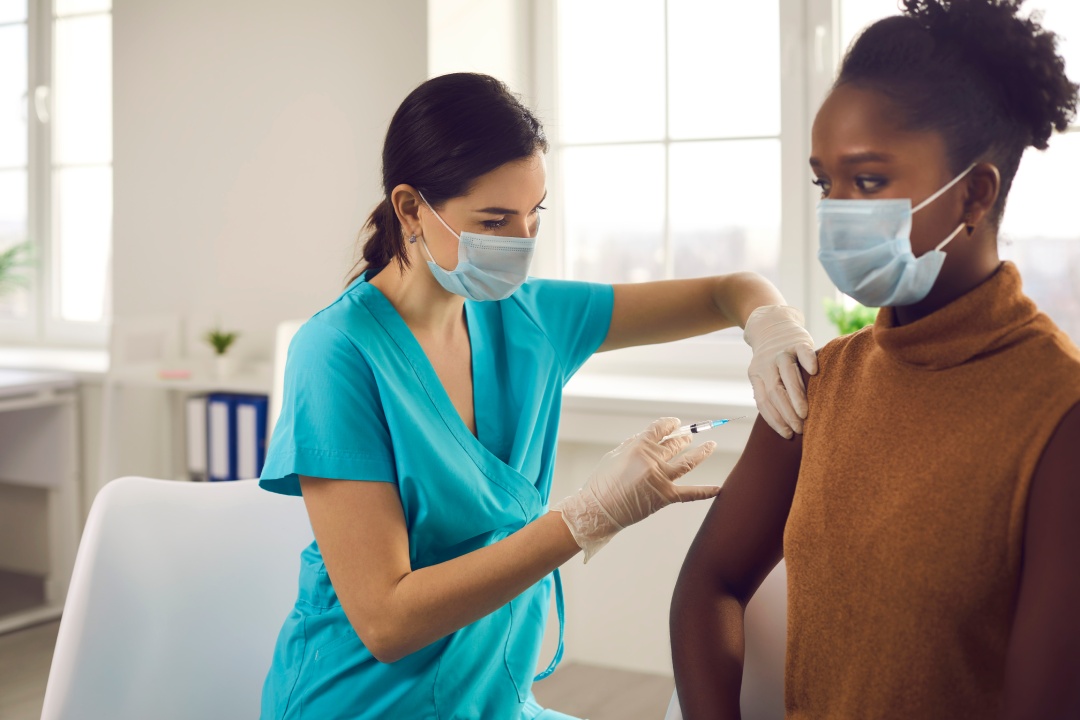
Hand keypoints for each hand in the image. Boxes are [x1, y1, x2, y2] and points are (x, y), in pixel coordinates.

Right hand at [552, 417, 717, 561]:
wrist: (600, 510)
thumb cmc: (602, 483)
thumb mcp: (615, 455)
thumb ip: (634, 444)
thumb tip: (651, 437)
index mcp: (639, 446)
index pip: (661, 428)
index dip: (670, 424)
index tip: (675, 423)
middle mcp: (653, 460)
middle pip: (676, 444)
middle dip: (685, 438)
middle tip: (689, 437)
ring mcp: (662, 478)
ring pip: (688, 462)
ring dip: (702, 452)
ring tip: (711, 445)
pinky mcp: (666, 496)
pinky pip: (691, 493)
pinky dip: (706, 491)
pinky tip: (719, 488)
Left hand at [743, 305, 817, 438]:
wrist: (771, 324)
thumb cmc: (772, 359)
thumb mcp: (763, 374)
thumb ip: (770, 393)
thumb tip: (785, 424)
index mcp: (756, 375)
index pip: (763, 402)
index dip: (774, 419)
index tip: (787, 434)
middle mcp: (767, 364)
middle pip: (775, 392)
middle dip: (786, 413)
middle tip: (799, 429)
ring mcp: (782, 352)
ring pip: (787, 374)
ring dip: (796, 395)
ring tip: (805, 413)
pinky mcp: (797, 341)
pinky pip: (803, 351)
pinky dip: (808, 361)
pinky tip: (815, 373)